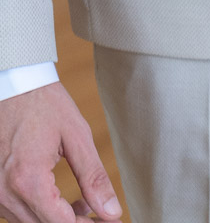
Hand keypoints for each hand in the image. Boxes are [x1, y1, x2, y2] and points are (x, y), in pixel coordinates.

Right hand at [0, 84, 121, 222]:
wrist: (14, 87)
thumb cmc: (45, 106)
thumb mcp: (77, 136)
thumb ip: (94, 178)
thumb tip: (112, 211)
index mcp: (28, 180)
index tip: (112, 222)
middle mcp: (5, 193)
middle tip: (104, 216)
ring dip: (59, 220)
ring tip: (86, 204)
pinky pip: (17, 213)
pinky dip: (42, 212)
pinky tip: (64, 201)